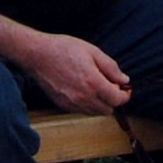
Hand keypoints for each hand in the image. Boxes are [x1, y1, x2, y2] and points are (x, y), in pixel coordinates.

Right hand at [21, 31, 136, 113]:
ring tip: (96, 87)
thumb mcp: (92, 51)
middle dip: (113, 99)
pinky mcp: (63, 105)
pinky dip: (87, 104)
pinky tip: (83, 90)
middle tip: (110, 86)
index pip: (117, 99)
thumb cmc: (63, 49)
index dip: (125, 95)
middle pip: (108, 110)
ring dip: (100, 103)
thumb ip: (111, 67)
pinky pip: (82, 111)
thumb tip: (124, 80)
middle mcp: (84, 97)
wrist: (37, 55)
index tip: (125, 88)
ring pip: (95, 112)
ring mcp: (72, 104)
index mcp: (93, 83)